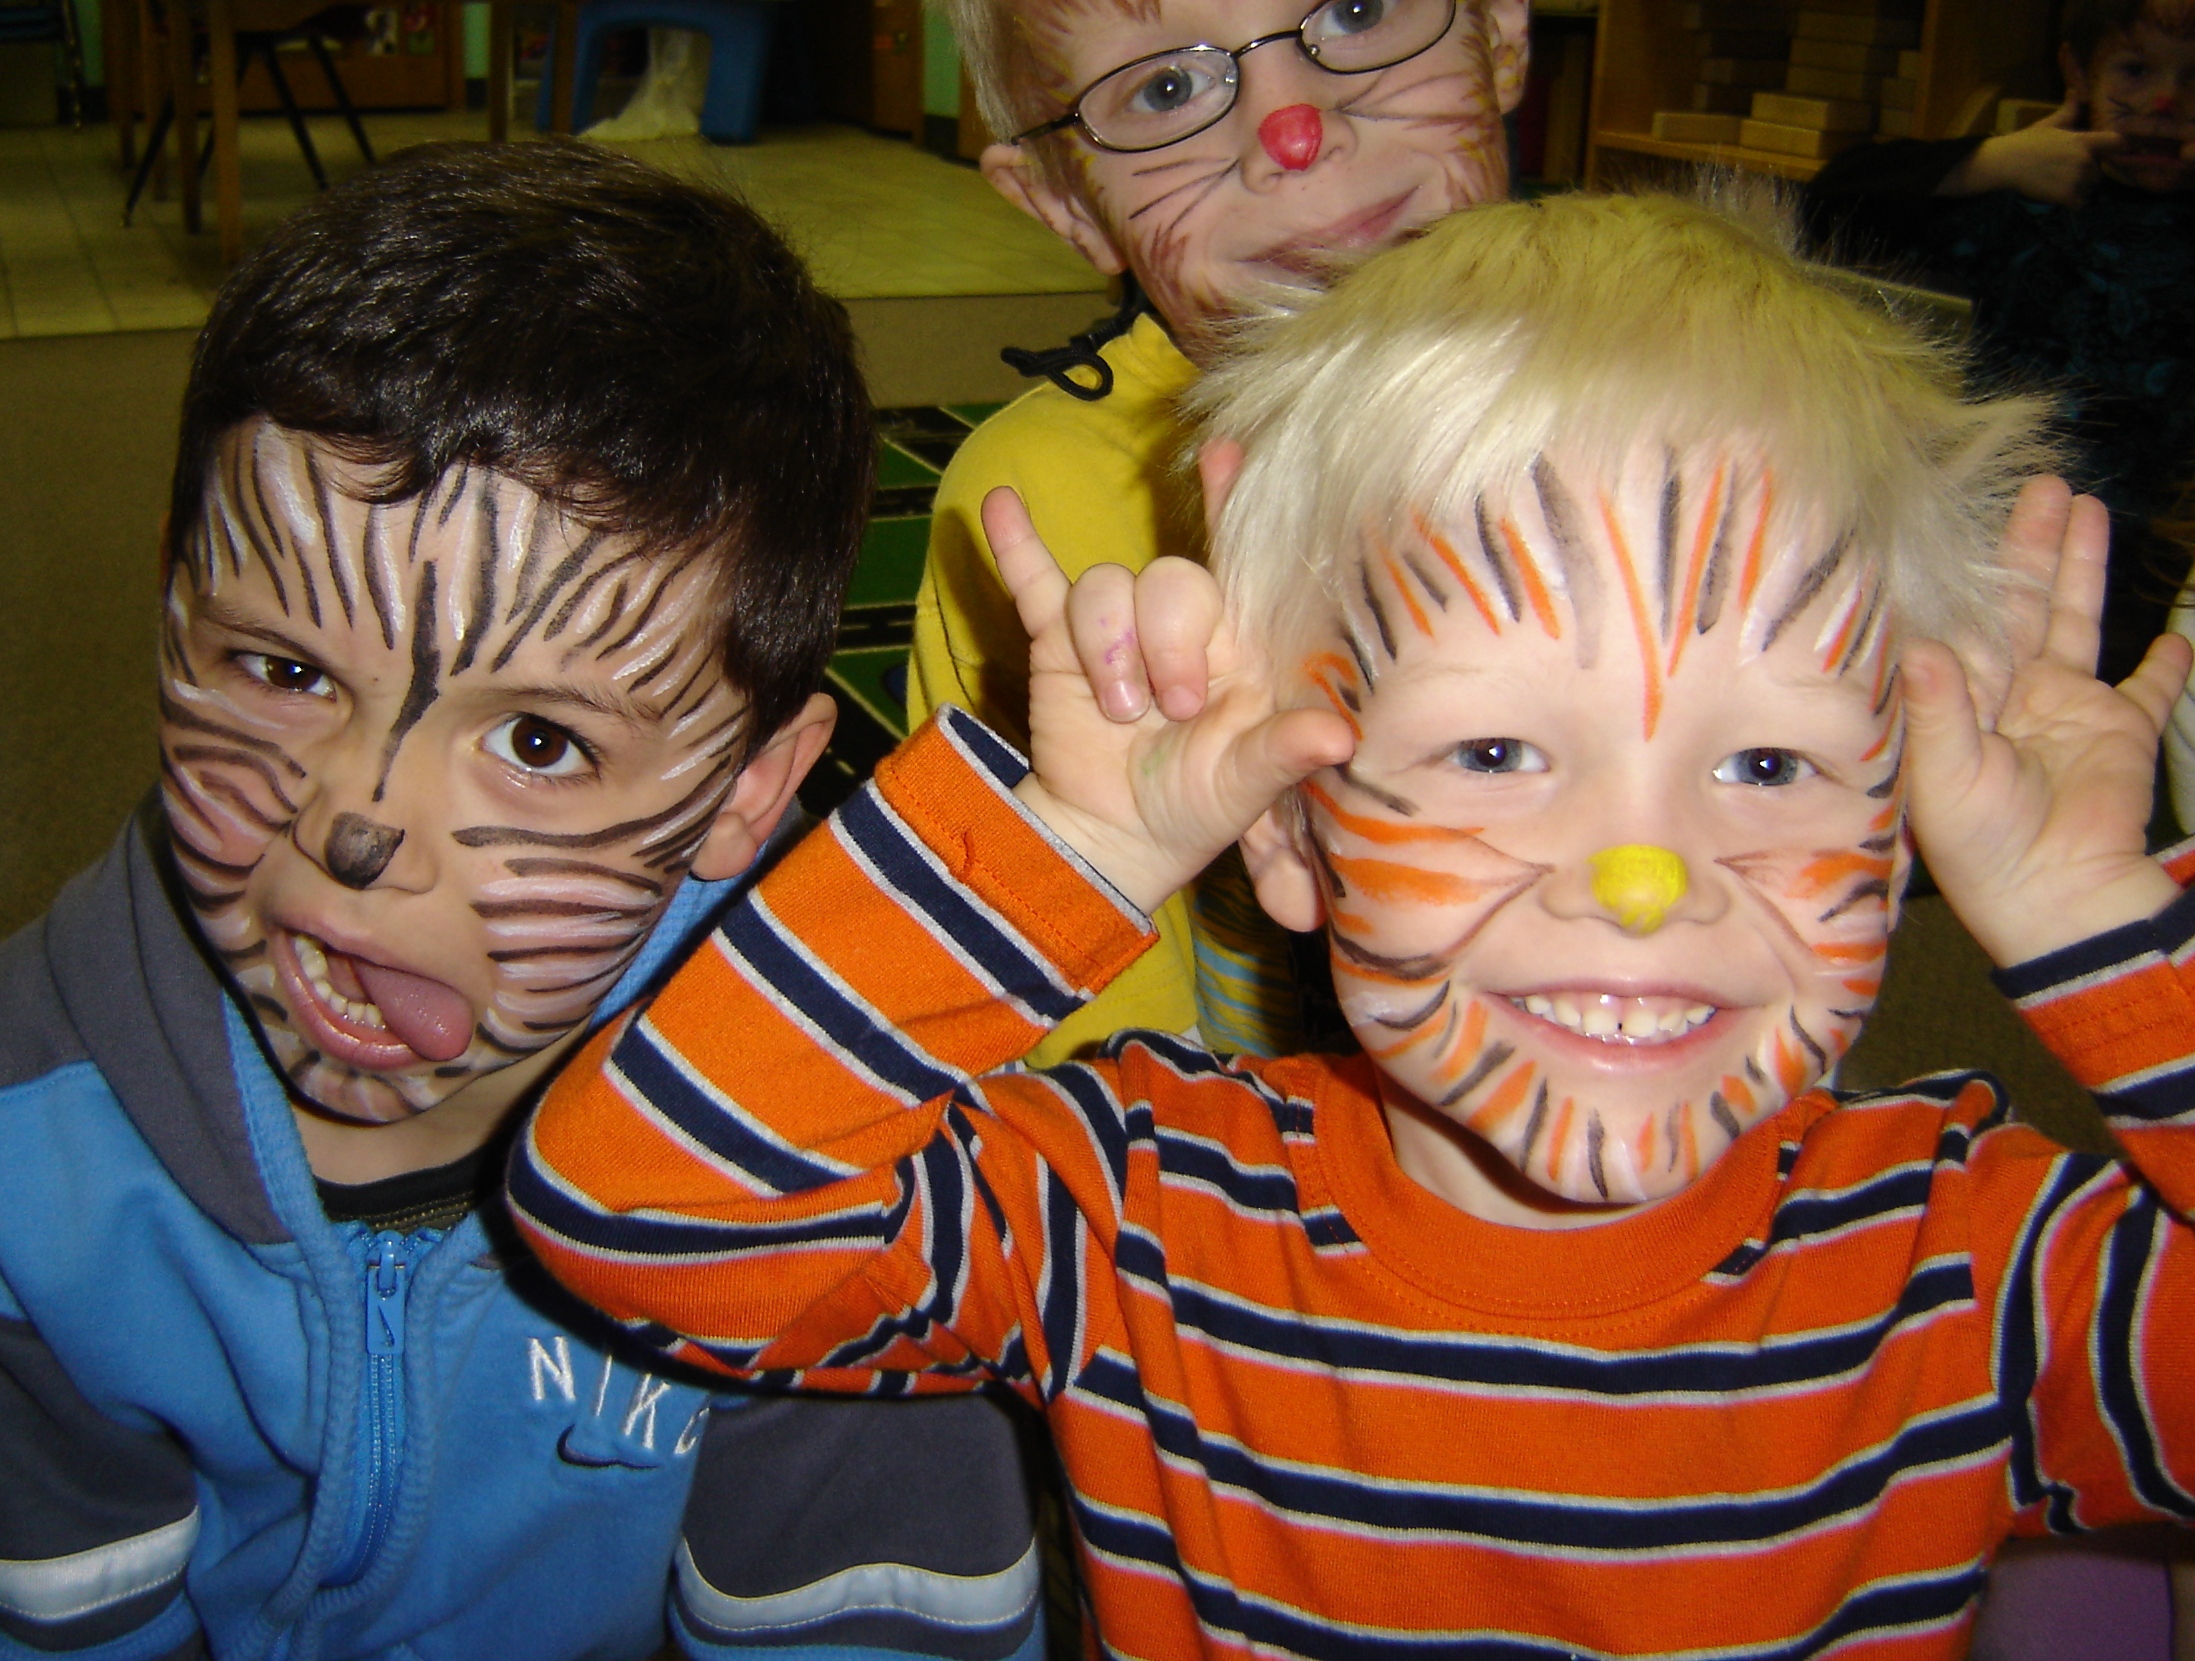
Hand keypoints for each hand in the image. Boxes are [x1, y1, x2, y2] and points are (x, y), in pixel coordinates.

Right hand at [983, 488, 1354, 914]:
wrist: (1112, 840)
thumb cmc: (1193, 809)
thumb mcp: (1242, 788)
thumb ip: (1284, 754)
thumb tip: (1339, 737)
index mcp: (1236, 645)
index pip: (1241, 560)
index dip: (1231, 504)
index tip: (1225, 454)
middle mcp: (1179, 625)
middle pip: (1170, 578)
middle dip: (1167, 641)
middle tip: (1173, 707)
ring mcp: (1117, 628)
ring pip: (1107, 586)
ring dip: (1108, 648)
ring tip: (1118, 713)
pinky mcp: (1057, 639)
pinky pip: (1035, 582)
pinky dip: (1017, 546)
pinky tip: (1000, 507)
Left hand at [1902, 489, 2189, 965]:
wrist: (2057, 893)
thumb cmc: (1983, 844)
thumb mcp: (1944, 775)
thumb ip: (1936, 708)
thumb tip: (1918, 645)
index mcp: (1957, 702)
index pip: (1959, 621)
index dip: (1961, 572)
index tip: (1955, 515)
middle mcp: (2008, 695)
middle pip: (2018, 602)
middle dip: (2027, 544)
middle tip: (2037, 482)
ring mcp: (2067, 708)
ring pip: (2075, 619)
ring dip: (2080, 567)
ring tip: (2085, 507)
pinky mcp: (2122, 728)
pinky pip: (2150, 687)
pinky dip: (2166, 662)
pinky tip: (2175, 633)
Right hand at [1950, 100, 2124, 205]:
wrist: (2005, 163)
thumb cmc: (2026, 141)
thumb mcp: (2050, 123)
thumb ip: (2069, 110)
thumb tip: (2075, 89)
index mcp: (2084, 141)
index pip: (2117, 143)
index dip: (2119, 148)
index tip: (2113, 153)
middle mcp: (2085, 160)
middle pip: (2099, 171)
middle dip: (2087, 173)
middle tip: (2066, 172)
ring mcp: (2076, 179)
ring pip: (2089, 188)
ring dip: (2078, 189)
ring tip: (2059, 183)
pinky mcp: (2066, 196)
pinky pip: (2079, 203)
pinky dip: (2071, 203)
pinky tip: (2058, 196)